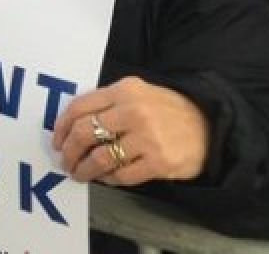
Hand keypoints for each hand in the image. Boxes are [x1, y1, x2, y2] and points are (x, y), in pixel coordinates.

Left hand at [52, 76, 209, 185]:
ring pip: (100, 158)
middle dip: (68, 151)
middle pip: (84, 133)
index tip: (57, 141)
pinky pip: (122, 175)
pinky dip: (108, 179)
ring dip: (84, 169)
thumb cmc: (166, 110)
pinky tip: (105, 177)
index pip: (79, 107)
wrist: (211, 125)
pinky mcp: (159, 162)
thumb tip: (72, 125)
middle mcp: (133, 111)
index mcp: (124, 90)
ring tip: (79, 174)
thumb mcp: (137, 93)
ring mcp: (147, 137)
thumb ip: (108, 102)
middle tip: (64, 162)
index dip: (61, 127)